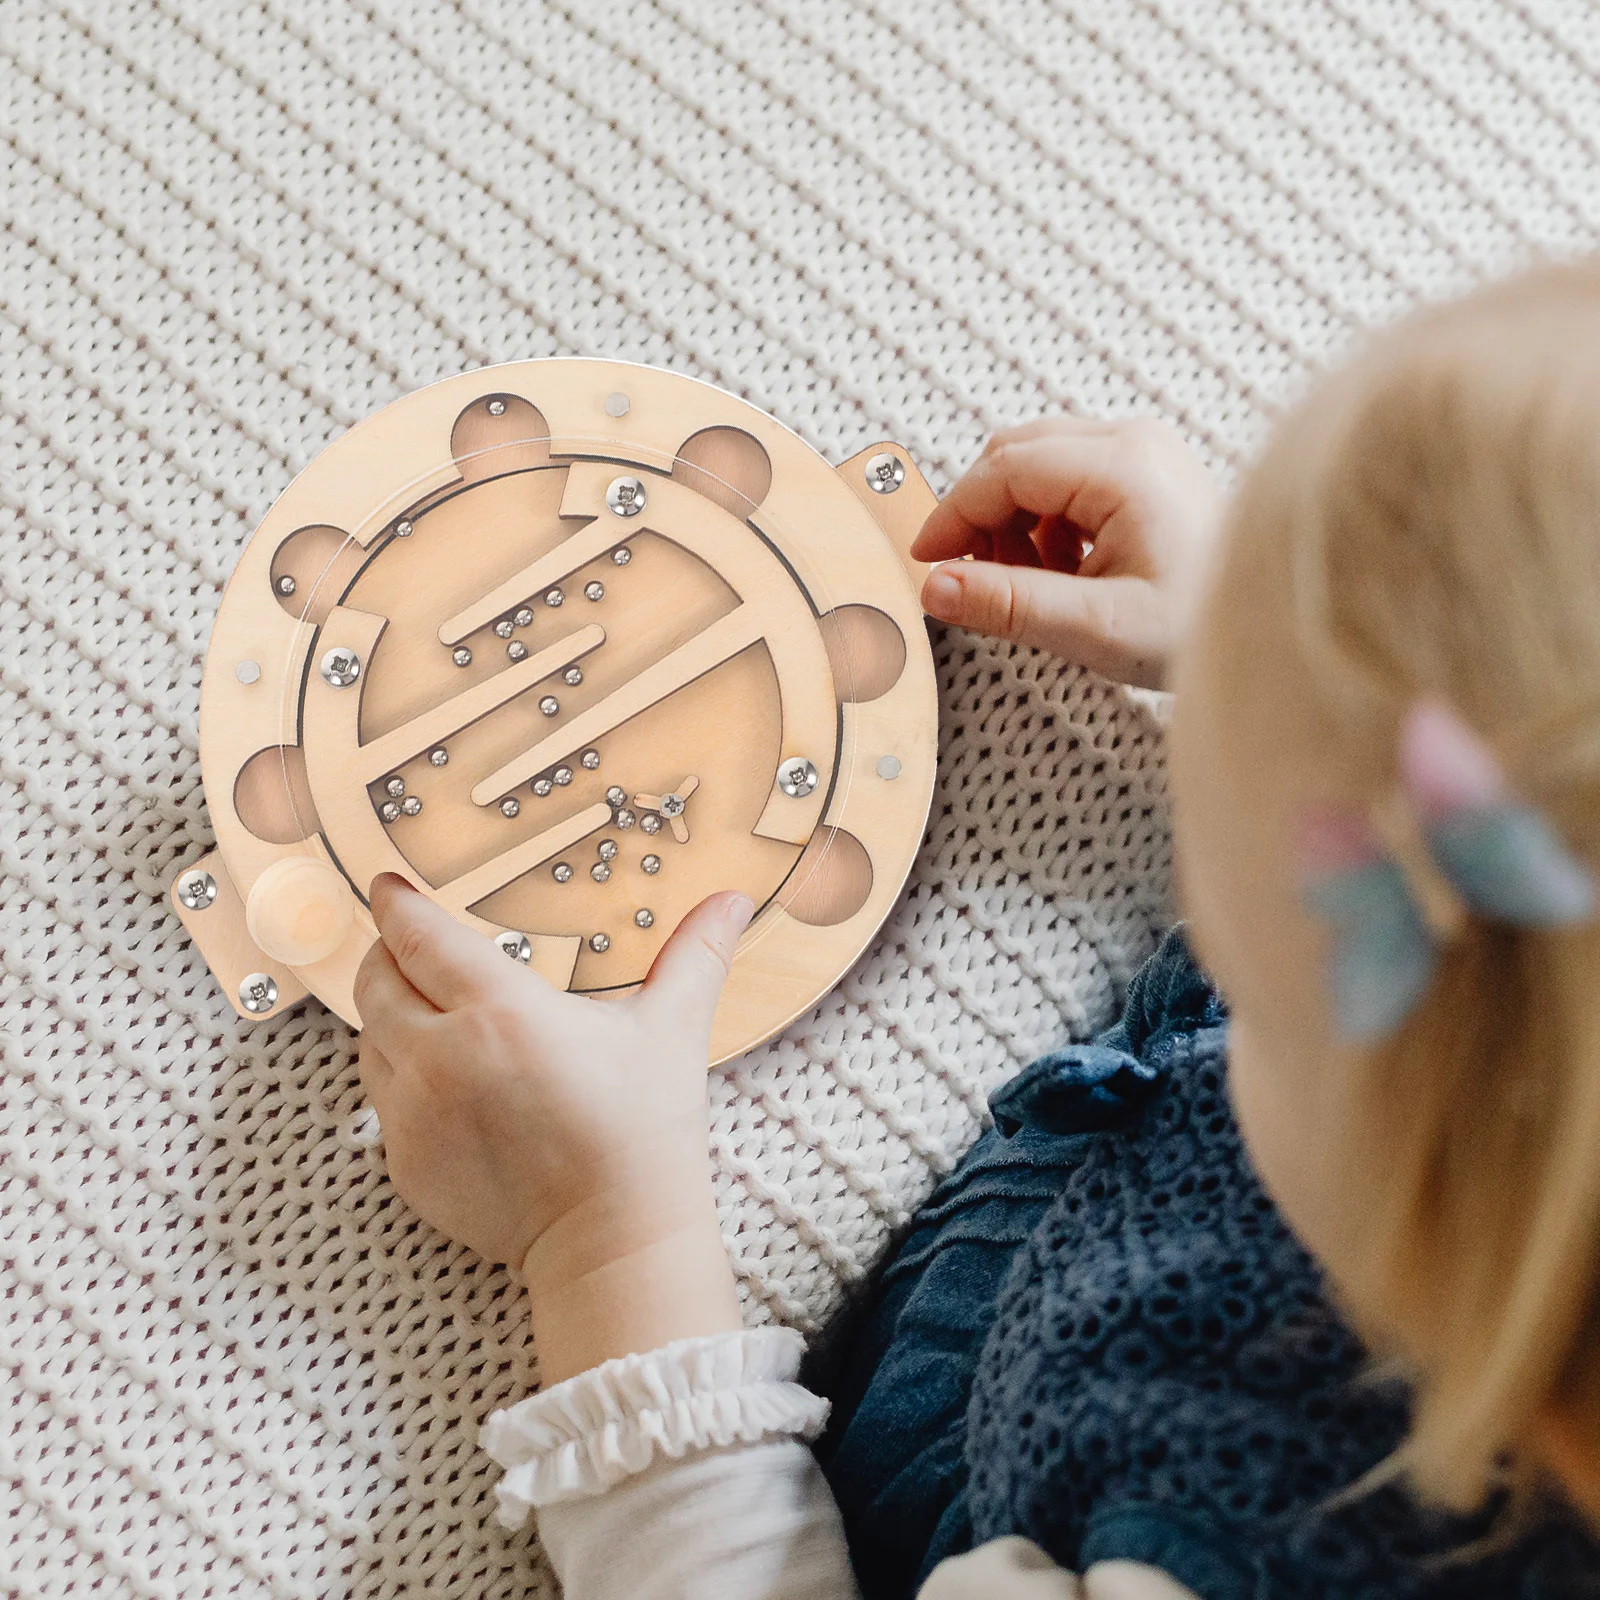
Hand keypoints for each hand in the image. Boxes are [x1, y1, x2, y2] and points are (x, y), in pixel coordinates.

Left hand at [354, 874, 753, 1380]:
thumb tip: (734, 900)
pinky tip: (446, 1081)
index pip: (417, 937)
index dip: (396, 904)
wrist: (612, 1239)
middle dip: (388, 954)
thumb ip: (696, 954)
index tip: (389, 885)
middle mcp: (440, 1056)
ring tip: (431, 1010)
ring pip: (371, 1040)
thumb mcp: (670, 1029)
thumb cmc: (643, 1130)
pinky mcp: (405, 1163)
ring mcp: (414, 1115)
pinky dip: (401, 1078)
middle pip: (376, 982)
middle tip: (412, 944)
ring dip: (391, 1016)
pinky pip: (381, 1101)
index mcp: (498, 1010)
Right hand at [912, 415, 1222, 687]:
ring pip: (1037, 464)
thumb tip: (936, 586)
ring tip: (1030, 583)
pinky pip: (1067, 477)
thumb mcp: (1096, 628)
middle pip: (1015, 455)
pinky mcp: (1147, 470)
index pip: (1003, 470)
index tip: (925, 562)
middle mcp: (1133, 441)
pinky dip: (1044, 521)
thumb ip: (1010, 605)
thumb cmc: (1201, 629)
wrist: (1274, 631)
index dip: (953, 514)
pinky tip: (1062, 572)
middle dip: (980, 515)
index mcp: (1122, 467)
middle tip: (972, 577)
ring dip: (1012, 521)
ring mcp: (1143, 450)